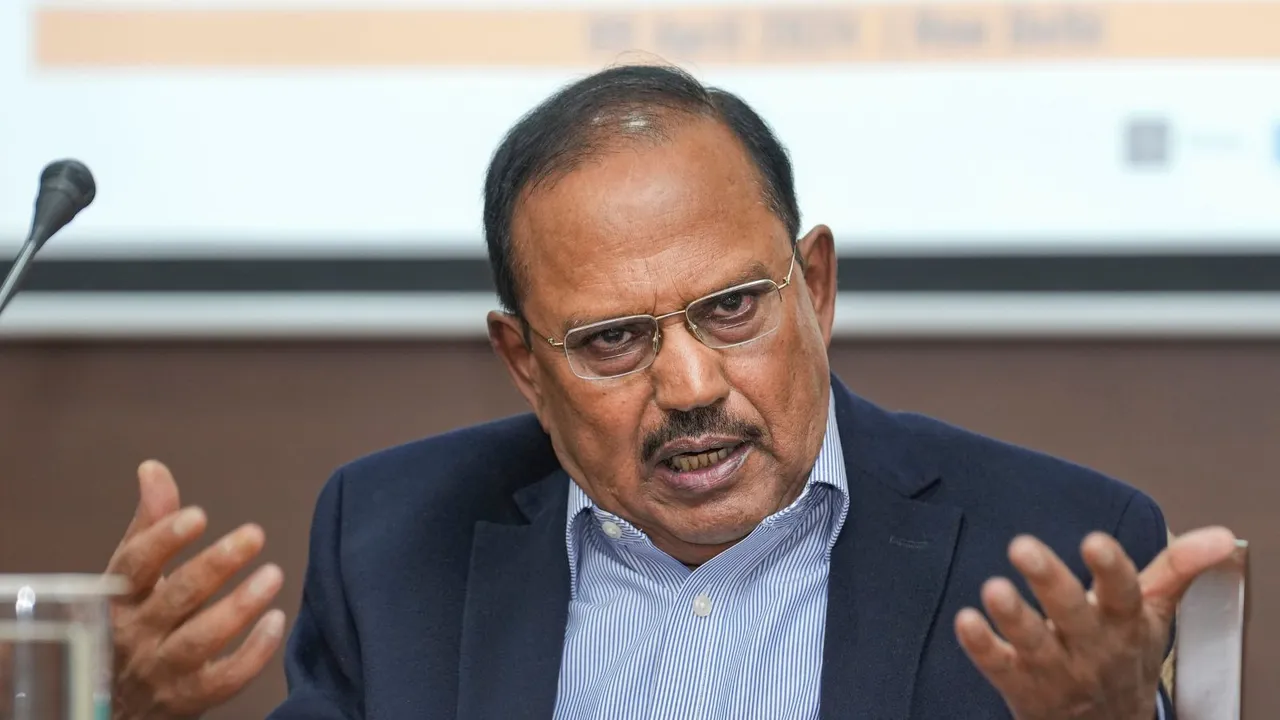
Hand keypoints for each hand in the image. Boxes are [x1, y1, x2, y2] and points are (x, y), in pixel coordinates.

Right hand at [106, 460, 286, 718]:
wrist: (119, 707)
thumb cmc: (130, 625)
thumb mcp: (130, 579)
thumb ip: (149, 525)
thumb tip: (153, 468)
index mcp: (118, 599)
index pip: (134, 567)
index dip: (162, 540)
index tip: (197, 514)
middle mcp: (135, 635)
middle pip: (175, 599)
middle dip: (214, 566)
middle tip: (254, 534)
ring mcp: (162, 671)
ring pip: (200, 639)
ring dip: (238, 606)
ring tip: (274, 574)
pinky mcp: (190, 700)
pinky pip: (225, 679)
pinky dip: (253, 653)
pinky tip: (277, 621)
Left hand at [955, 526, 1237, 719]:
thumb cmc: (1124, 655)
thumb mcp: (1153, 614)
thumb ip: (1177, 569)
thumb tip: (1223, 535)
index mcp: (1125, 624)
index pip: (1123, 594)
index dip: (1110, 568)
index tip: (1094, 541)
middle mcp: (1091, 648)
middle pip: (1072, 613)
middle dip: (1049, 581)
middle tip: (1022, 546)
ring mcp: (1054, 669)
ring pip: (1033, 643)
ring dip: (1013, 617)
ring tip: (993, 588)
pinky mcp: (1020, 685)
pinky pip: (998, 667)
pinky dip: (981, 647)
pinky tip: (965, 622)